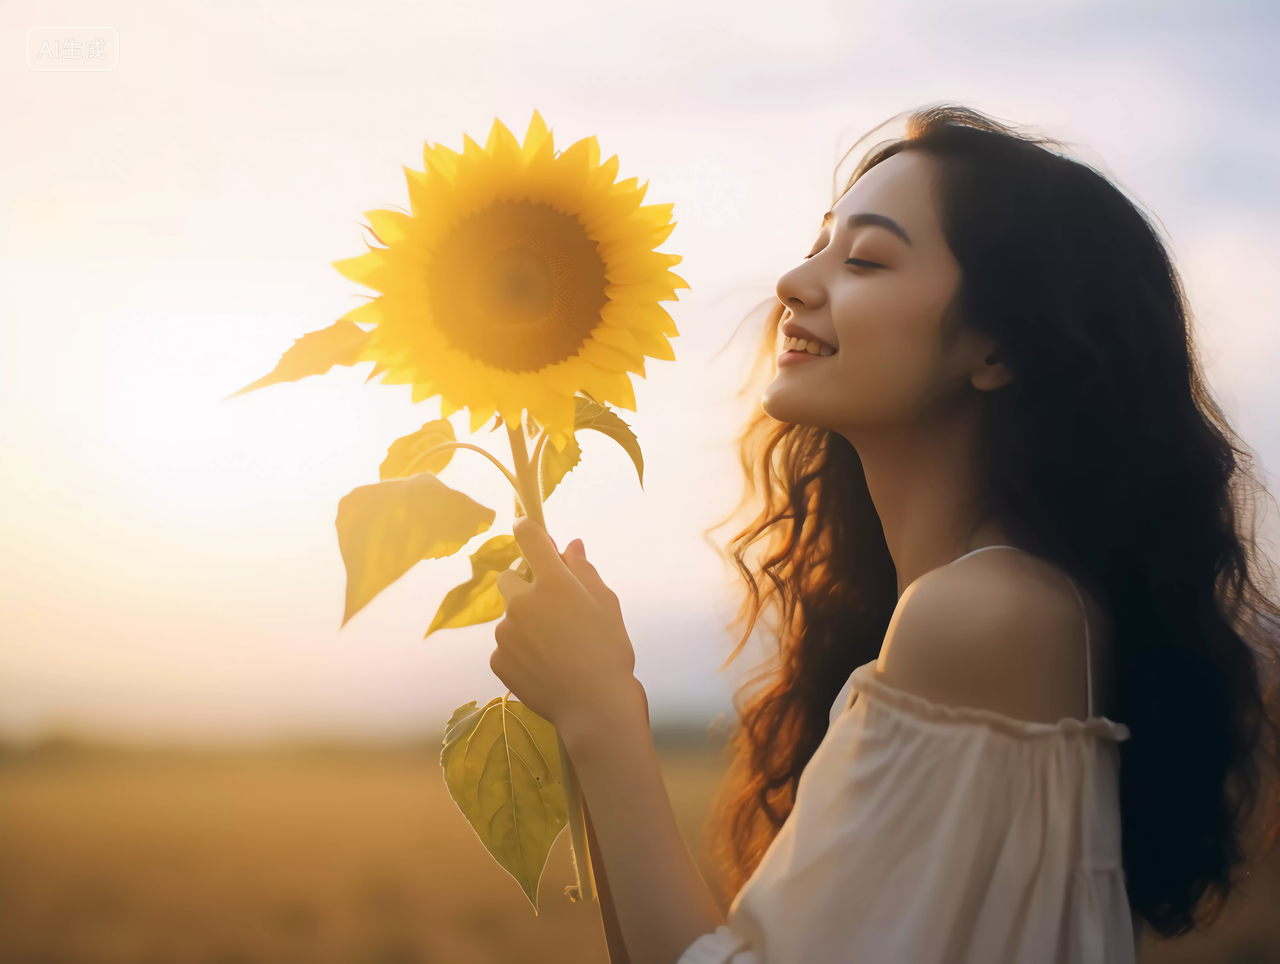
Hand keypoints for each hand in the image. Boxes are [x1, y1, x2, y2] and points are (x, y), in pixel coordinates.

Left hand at [492, 518, 638, 735]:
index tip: (528, 528)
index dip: (528, 528)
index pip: (529, 538)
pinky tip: (545, 667)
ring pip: (510, 617)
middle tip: (552, 609)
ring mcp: (505, 632)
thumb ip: (584, 570)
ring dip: (526, 624)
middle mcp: (522, 602)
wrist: (594, 707)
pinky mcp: (498, 660)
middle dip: (525, 586)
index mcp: (553, 582)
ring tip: (556, 650)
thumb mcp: (606, 604)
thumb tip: (571, 545)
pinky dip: (521, 652)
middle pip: (510, 579)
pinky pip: (506, 646)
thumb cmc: (608, 651)